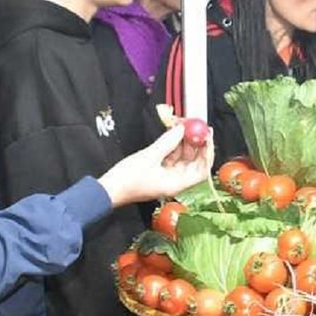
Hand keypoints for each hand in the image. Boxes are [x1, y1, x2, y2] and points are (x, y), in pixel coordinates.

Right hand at [98, 124, 213, 207]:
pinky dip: (173, 145)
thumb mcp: (149, 156)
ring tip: (184, 125)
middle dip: (196, 143)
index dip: (207, 153)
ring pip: (182, 157)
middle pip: (193, 161)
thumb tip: (181, 129)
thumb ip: (168, 142)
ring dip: (184, 142)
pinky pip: (171, 156)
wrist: (108, 189)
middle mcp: (174, 181)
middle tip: (197, 126)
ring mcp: (167, 176)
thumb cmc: (126, 181)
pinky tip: (174, 132)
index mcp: (176, 184)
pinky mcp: (158, 171)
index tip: (207, 137)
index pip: (202, 170)